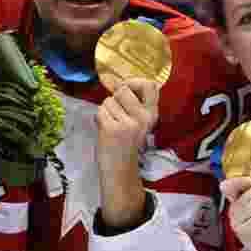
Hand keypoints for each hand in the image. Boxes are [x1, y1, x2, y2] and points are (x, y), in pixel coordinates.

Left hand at [97, 76, 159, 227]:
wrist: (120, 170)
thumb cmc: (125, 144)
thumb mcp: (136, 122)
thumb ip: (131, 103)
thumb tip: (113, 80)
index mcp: (152, 115)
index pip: (150, 85)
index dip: (134, 82)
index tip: (126, 88)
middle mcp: (143, 118)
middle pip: (123, 90)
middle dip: (114, 99)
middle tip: (116, 115)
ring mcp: (128, 123)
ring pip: (109, 101)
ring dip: (106, 111)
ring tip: (111, 125)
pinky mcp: (113, 129)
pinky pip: (100, 111)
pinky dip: (99, 119)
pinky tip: (105, 130)